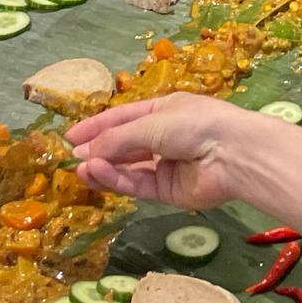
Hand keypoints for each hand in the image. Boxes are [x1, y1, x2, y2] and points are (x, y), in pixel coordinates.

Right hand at [68, 92, 284, 209]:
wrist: (232, 154)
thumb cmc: (194, 124)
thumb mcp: (150, 123)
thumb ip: (117, 139)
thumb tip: (84, 153)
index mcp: (163, 111)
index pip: (122, 118)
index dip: (96, 126)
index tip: (70, 137)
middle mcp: (163, 137)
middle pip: (123, 145)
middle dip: (98, 150)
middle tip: (71, 158)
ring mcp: (165, 165)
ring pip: (127, 168)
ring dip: (103, 168)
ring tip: (80, 169)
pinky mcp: (167, 191)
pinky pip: (136, 185)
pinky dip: (116, 180)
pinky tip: (97, 174)